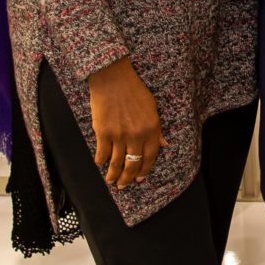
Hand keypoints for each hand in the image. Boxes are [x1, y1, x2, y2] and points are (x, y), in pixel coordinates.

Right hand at [88, 56, 164, 189]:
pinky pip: (102, 153)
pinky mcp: (103, 132)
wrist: (113, 78)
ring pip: (116, 163)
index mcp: (151, 129)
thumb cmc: (134, 90)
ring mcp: (119, 135)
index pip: (150, 157)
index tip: (140, 178)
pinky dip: (101, 161)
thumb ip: (157, 129)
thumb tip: (164, 145)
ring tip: (111, 181)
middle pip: (133, 163)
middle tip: (123, 185)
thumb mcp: (152, 108)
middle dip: (128, 178)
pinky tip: (100, 164)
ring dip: (113, 175)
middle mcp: (136, 135)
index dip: (144, 170)